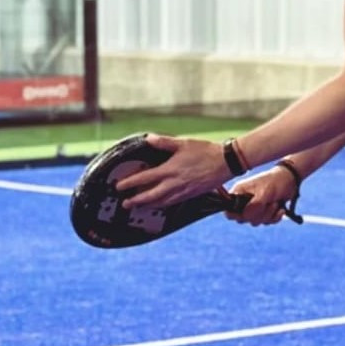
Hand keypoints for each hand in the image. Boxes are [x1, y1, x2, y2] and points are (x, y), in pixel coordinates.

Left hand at [117, 134, 231, 208]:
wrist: (225, 163)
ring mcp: (182, 191)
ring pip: (161, 202)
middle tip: (125, 204)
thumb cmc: (204, 151)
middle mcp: (174, 183)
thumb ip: (164, 143)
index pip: (145, 178)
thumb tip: (149, 139)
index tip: (119, 186)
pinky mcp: (190, 195)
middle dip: (136, 200)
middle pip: (150, 196)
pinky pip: (172, 202)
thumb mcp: (183, 143)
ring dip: (148, 205)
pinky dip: (162, 204)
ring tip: (138, 206)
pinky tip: (159, 204)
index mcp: (170, 170)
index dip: (130, 182)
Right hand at [225, 164, 299, 226]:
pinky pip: (266, 222)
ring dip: (268, 215)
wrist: (291, 180)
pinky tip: (280, 209)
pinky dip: (275, 218)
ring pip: (256, 222)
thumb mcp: (264, 193)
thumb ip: (254, 206)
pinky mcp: (265, 212)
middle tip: (267, 204)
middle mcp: (244, 201)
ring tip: (275, 203)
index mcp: (239, 193)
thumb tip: (246, 217)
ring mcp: (255, 207)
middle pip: (243, 219)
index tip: (247, 213)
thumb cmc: (275, 182)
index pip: (229, 211)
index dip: (236, 215)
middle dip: (258, 215)